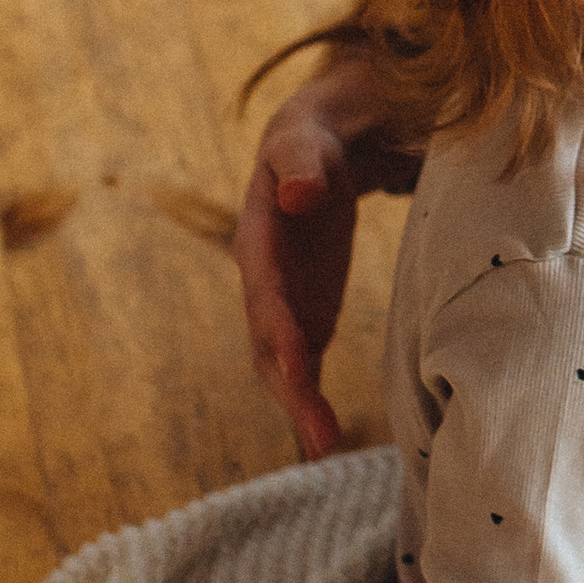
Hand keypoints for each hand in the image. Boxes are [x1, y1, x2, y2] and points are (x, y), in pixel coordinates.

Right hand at [235, 56, 417, 459]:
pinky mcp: (303, 318)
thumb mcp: (305, 138)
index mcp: (258, 232)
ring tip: (325, 443)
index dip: (276, 322)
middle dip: (287, 383)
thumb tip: (299, 194)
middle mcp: (261, 277)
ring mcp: (281, 303)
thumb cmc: (310, 139)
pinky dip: (309, 401)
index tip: (295, 360)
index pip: (264, 283)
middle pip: (266, 337)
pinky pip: (301, 366)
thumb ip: (301, 163)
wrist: (314, 151)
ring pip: (280, 362)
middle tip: (317, 427)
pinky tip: (324, 441)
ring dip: (299, 404)